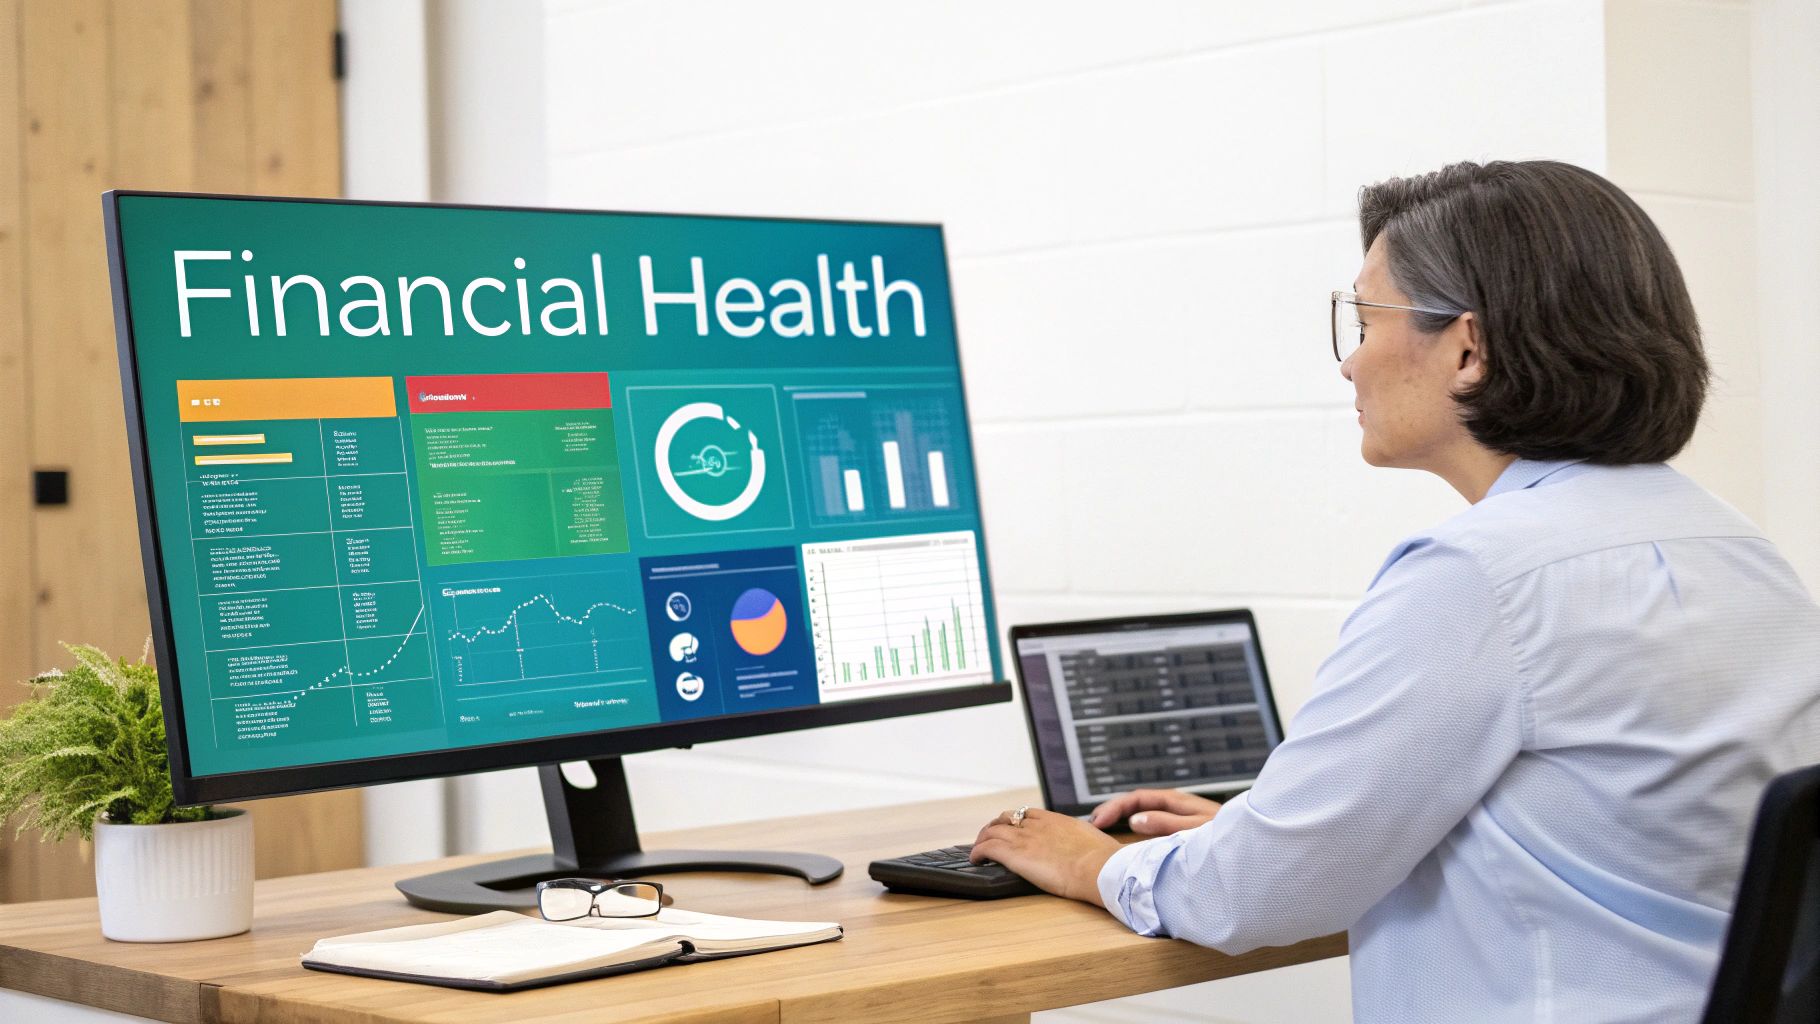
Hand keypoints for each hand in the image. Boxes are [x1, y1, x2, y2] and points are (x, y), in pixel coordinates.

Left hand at [971, 807, 1119, 905]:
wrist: (1098, 867)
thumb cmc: (1102, 859)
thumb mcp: (1093, 840)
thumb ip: (1083, 840)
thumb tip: (1088, 846)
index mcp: (1055, 820)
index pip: (1026, 813)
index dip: (1015, 821)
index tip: (1012, 829)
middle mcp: (1036, 826)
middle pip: (1006, 819)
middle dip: (995, 827)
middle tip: (990, 837)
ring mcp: (1024, 838)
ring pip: (992, 831)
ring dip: (983, 839)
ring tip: (979, 849)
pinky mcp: (1015, 855)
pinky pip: (987, 848)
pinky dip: (978, 852)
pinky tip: (976, 860)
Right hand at [1088, 788, 1221, 836]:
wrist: (1260, 853)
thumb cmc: (1234, 843)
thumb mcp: (1197, 832)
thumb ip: (1167, 824)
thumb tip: (1135, 819)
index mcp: (1180, 803)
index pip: (1139, 798)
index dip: (1116, 807)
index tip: (1098, 821)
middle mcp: (1180, 810)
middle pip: (1139, 803)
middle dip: (1114, 810)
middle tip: (1093, 823)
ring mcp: (1183, 823)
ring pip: (1146, 816)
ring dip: (1124, 821)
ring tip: (1104, 831)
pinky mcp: (1185, 838)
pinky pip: (1156, 831)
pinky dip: (1138, 834)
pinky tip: (1131, 845)